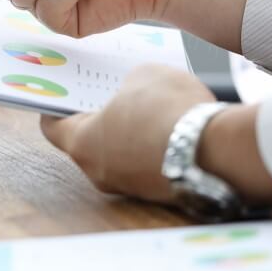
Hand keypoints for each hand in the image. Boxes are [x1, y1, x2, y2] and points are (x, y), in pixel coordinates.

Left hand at [41, 65, 271, 207]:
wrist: (218, 151)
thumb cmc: (170, 112)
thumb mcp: (143, 76)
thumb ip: (128, 85)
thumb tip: (134, 93)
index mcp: (82, 143)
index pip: (53, 128)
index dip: (56, 108)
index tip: (61, 97)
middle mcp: (100, 172)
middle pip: (88, 142)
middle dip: (99, 119)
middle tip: (109, 97)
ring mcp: (130, 187)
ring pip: (121, 156)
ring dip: (130, 136)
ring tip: (147, 110)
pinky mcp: (160, 194)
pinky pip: (148, 166)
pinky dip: (154, 150)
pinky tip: (170, 128)